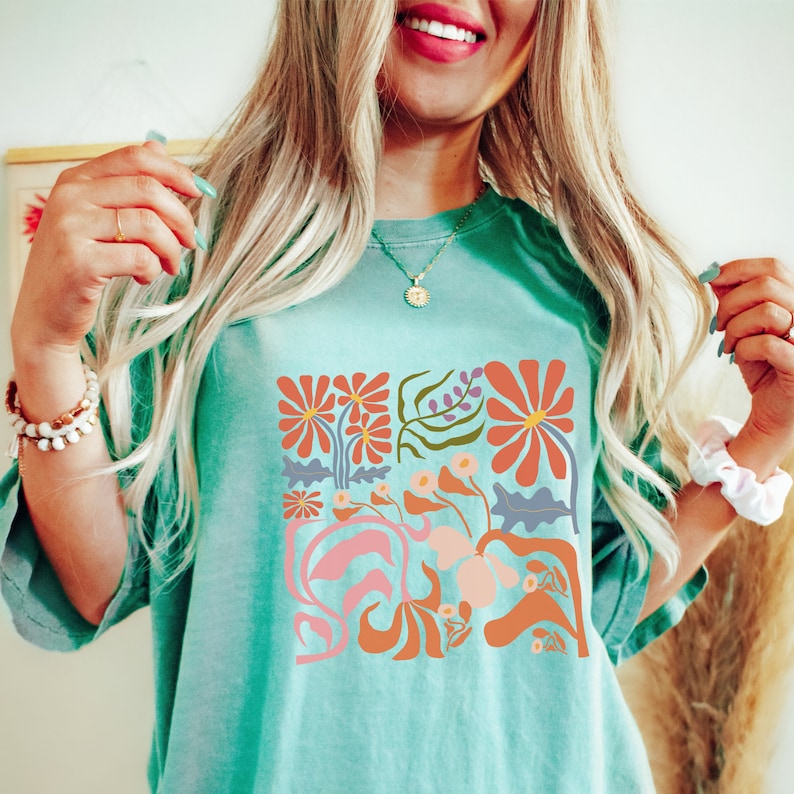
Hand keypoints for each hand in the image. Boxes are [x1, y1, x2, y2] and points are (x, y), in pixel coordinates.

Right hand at [11, 137, 206, 357]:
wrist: (44, 314)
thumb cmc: (76, 267)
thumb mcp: (95, 218)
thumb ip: (124, 184)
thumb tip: (159, 148)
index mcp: (75, 180)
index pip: (134, 158)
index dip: (175, 172)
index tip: (199, 192)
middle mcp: (70, 197)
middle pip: (148, 189)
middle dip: (182, 218)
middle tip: (190, 242)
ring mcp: (72, 228)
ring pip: (149, 224)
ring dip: (171, 249)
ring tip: (170, 265)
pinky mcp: (80, 262)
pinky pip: (140, 256)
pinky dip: (153, 269)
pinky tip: (144, 276)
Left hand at [709, 257, 793, 473]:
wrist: (774, 411)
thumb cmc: (763, 367)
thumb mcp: (744, 328)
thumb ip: (735, 301)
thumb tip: (713, 274)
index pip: (773, 267)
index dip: (738, 269)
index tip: (710, 279)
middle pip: (767, 284)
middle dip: (731, 303)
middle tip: (719, 325)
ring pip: (768, 311)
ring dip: (736, 328)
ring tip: (730, 345)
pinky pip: (767, 344)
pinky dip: (744, 349)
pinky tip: (739, 358)